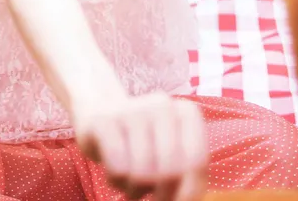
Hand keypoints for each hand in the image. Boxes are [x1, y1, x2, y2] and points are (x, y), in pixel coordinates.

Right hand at [74, 91, 208, 200]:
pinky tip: (116, 174)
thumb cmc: (143, 140)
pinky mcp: (103, 121)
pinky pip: (117, 166)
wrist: (101, 111)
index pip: (196, 161)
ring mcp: (132, 110)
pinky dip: (116, 180)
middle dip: (161, 194)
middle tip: (152, 198)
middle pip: (170, 169)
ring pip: (142, 171)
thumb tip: (188, 200)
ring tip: (132, 184)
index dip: (187, 190)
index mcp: (186, 112)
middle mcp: (162, 105)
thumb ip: (186, 172)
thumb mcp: (171, 151)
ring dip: (136, 189)